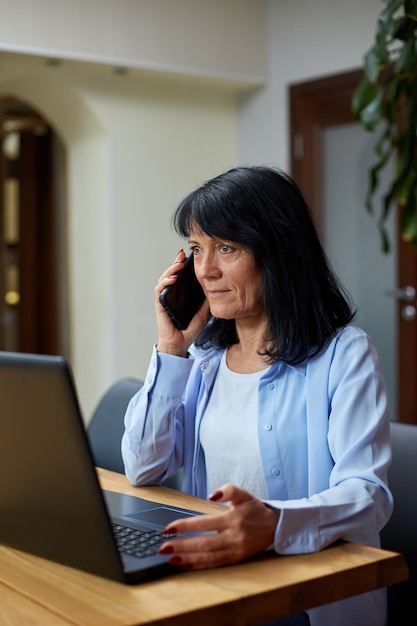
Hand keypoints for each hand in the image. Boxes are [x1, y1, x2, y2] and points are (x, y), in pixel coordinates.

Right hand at [155, 249, 209, 356]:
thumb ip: (206, 301)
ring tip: (178, 263)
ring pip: (164, 279)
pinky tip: (173, 279)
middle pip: (171, 274)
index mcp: (179, 295)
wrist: (180, 344)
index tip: (188, 256)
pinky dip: (165, 283)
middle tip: (182, 254)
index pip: (179, 276)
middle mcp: (170, 295)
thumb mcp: (203, 312)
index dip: (182, 265)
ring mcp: (164, 299)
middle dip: (176, 263)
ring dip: (170, 270)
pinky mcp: (160, 306)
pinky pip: (160, 291)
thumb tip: (215, 288)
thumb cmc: (188, 330)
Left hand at [158, 484, 279, 569]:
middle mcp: (233, 537)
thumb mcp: (243, 494)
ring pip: (208, 557)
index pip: (204, 523)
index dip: (185, 526)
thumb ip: (228, 490)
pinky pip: (215, 564)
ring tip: (170, 559)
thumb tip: (212, 495)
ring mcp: (235, 550)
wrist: (274, 526)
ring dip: (187, 558)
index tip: (168, 528)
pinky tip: (185, 565)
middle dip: (182, 546)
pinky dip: (199, 566)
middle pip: (204, 544)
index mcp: (233, 519)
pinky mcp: (236, 559)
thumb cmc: (254, 509)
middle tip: (163, 547)